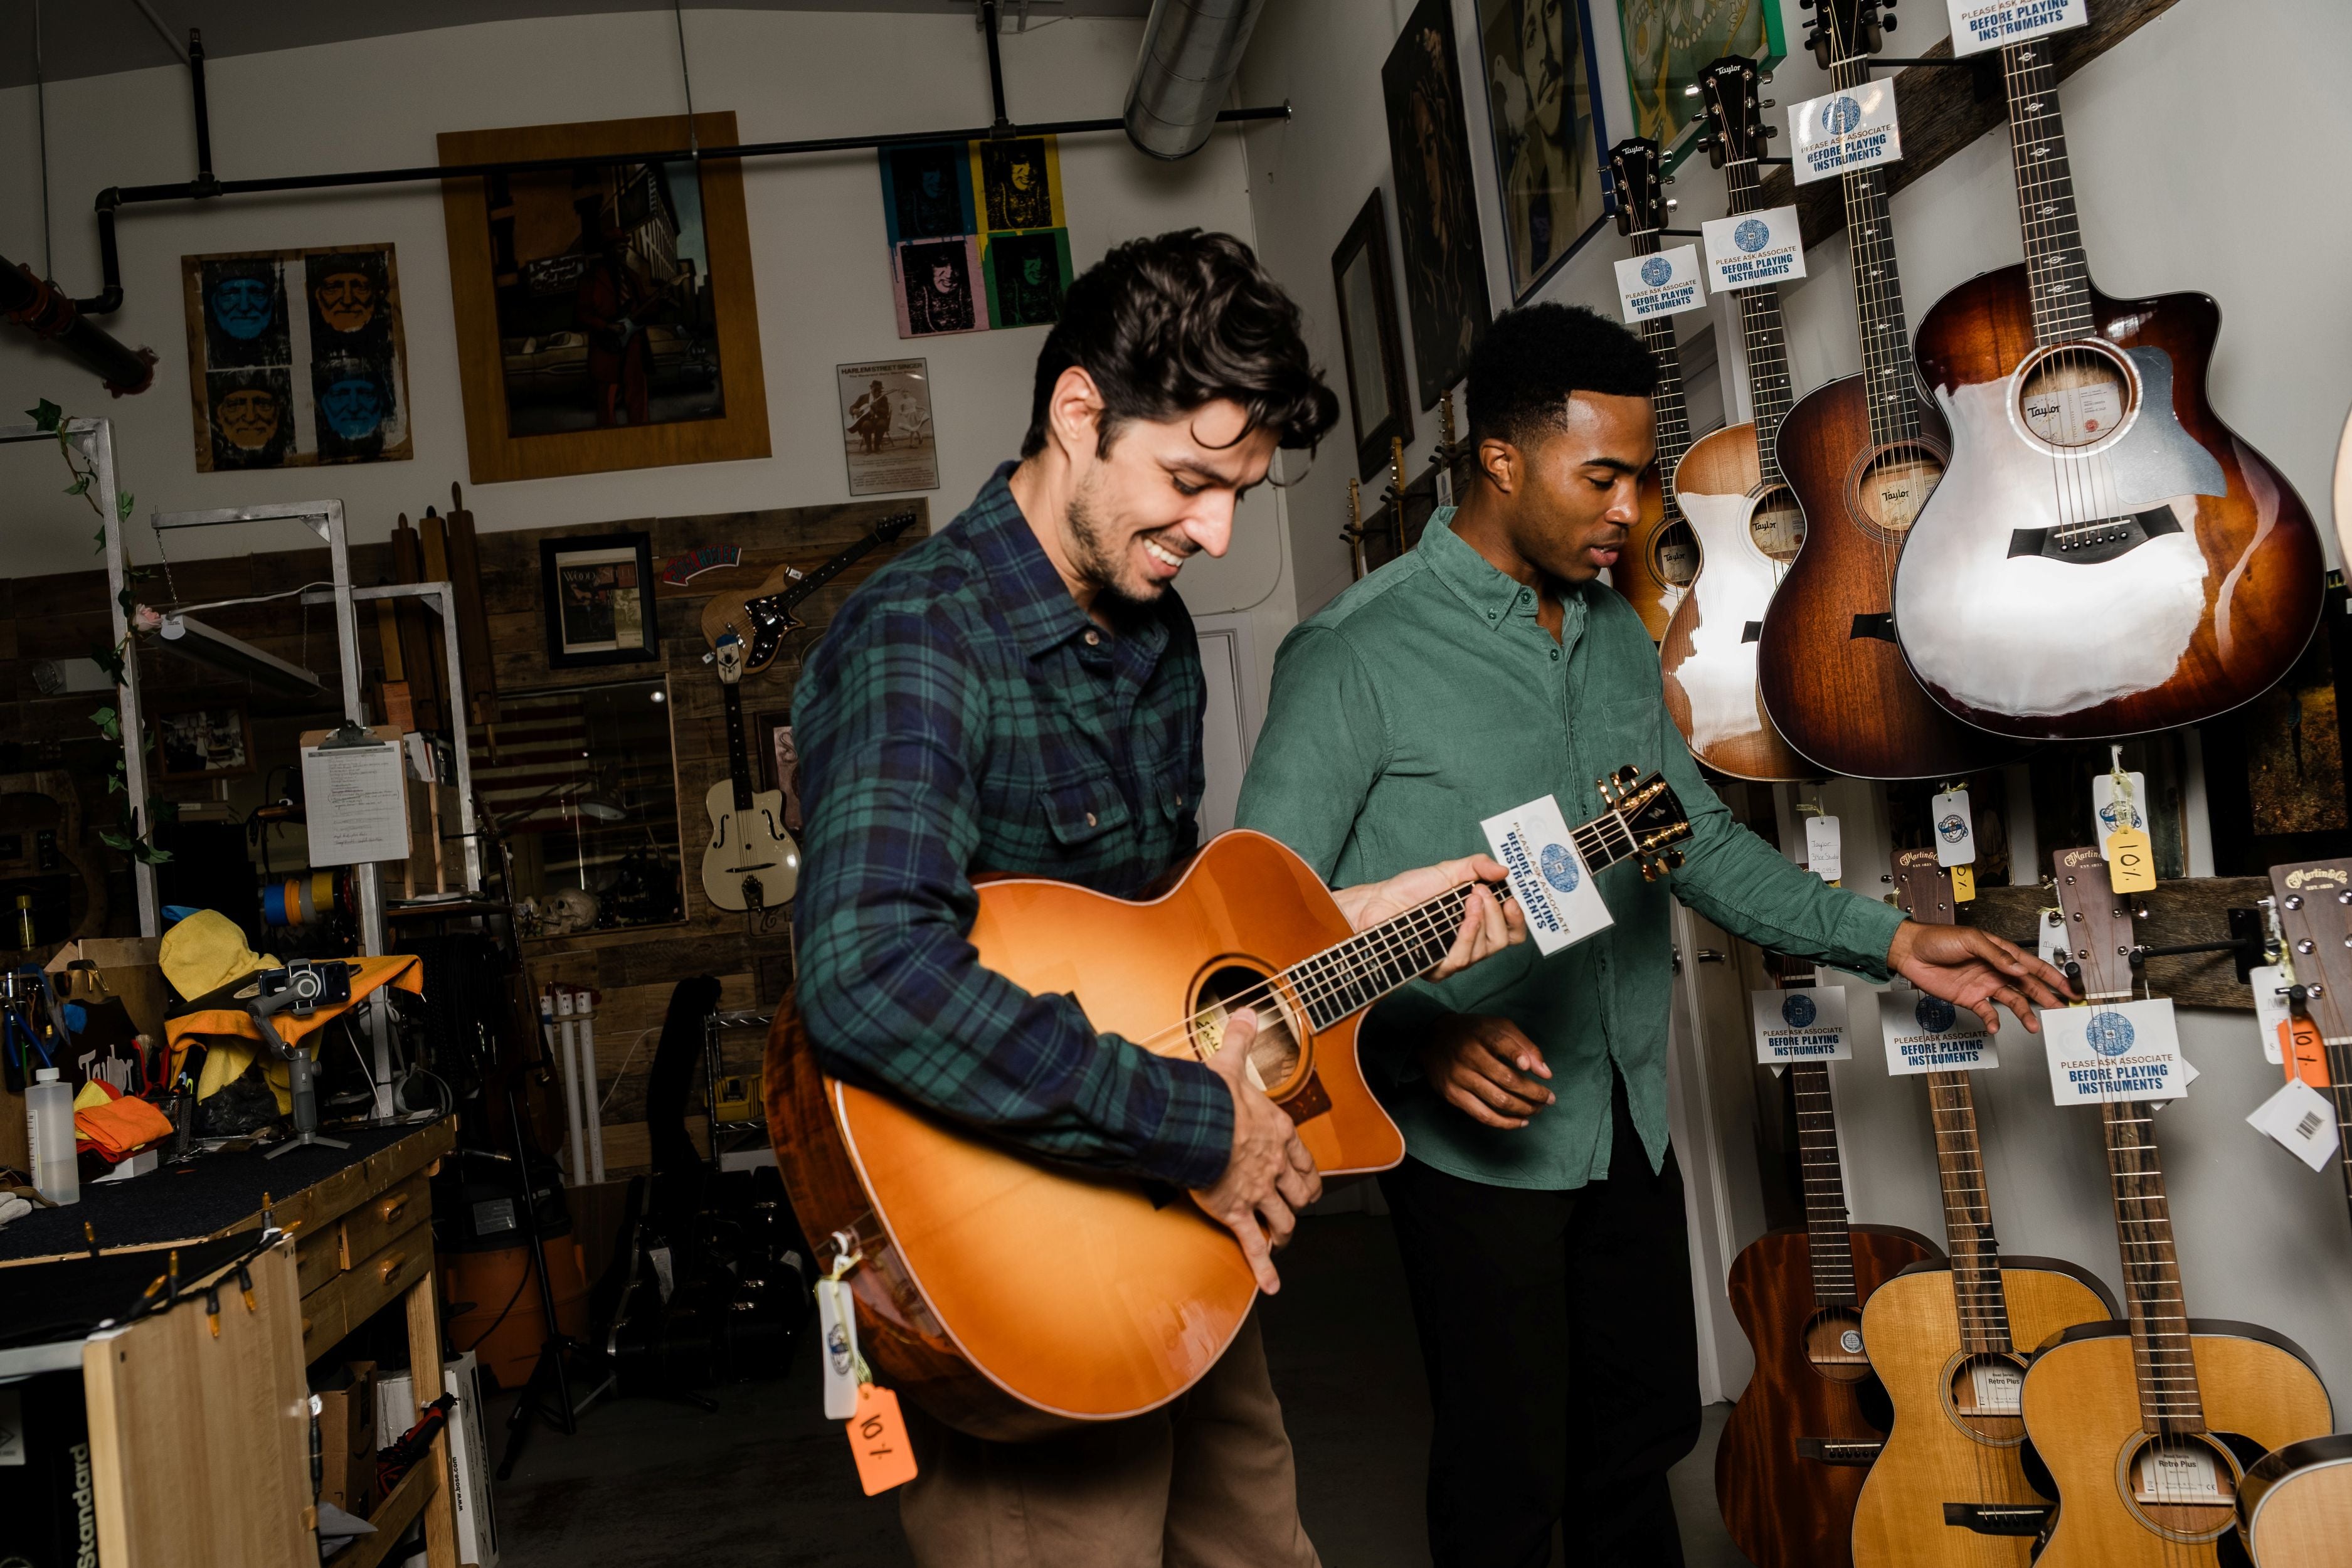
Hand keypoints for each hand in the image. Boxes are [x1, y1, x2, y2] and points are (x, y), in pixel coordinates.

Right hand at [1190, 1010, 1321, 1294]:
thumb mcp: (1230, 1061)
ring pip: (1284, 1219)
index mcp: (1277, 1132)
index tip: (1306, 1178)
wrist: (1196, 1122)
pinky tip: (1273, 1285)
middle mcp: (1274, 1164)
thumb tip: (1248, 1011)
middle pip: (1299, 1192)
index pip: (1302, 1157)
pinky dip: (1265, 1267)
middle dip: (1300, 1202)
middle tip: (1297, 1207)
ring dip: (1285, 1230)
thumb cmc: (1212, 1095)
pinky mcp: (1236, 1212)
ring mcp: (1258, 1191)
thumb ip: (1240, 1038)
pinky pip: (1254, 1244)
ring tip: (1282, 1239)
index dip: (1306, 1171)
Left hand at [1332, 854, 1525, 980]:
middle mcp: (1470, 944)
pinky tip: (1464, 918)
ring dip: (1482, 921)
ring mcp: (1454, 958)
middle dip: (1498, 914)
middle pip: (1502, 942)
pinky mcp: (1436, 969)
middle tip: (1482, 892)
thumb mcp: (1449, 870)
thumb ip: (1478, 866)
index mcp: (1478, 923)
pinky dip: (1467, 936)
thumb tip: (1505, 870)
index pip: (1511, 931)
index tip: (1512, 899)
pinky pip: (1461, 960)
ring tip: (1471, 898)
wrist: (1381, 902)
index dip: (1518, 919)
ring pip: (1484, 951)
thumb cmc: (1413, 889)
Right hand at [1414, 1014, 1555, 1128]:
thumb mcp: (1499, 1027)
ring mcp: (1458, 1077)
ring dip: (1524, 1109)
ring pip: (1497, 1100)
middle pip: (1506, 1079)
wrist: (1432, 1039)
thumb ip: (1525, 1046)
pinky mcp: (1452, 1095)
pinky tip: (1521, 1121)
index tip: (1534, 1069)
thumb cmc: (1473, 1033)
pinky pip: (1482, 1115)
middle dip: (1534, 1093)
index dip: (1517, 1055)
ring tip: (1537, 1109)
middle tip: (1549, 1098)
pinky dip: (1505, 1122)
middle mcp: (1467, 1055)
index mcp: (1480, 1034)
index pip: (1500, 1043)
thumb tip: (1546, 1073)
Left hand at [1887, 920, 2071, 1033]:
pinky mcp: (1969, 998)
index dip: (2052, 977)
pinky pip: (1987, 1012)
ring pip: (2012, 1001)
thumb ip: (1996, 954)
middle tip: (2062, 1009)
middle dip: (2047, 998)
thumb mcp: (1970, 939)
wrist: (1910, 952)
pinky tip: (1997, 1026)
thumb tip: (2017, 968)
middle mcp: (1995, 970)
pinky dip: (1993, 1020)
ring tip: (2033, 1026)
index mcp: (2000, 953)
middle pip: (2027, 986)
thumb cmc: (1937, 939)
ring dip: (2024, 1014)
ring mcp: (1984, 985)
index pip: (2032, 965)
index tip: (2068, 988)